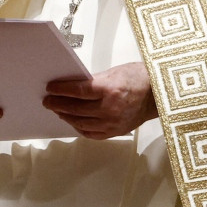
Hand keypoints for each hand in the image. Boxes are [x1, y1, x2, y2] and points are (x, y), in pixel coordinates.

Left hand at [44, 61, 158, 139]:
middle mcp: (110, 108)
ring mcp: (113, 123)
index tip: (50, 88)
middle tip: (48, 101)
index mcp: (109, 89)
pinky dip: (79, 128)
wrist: (158, 94)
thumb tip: (71, 87)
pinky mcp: (115, 132)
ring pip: (81, 122)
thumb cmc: (138, 79)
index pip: (77, 91)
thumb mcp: (113, 73)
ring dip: (66, 116)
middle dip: (58, 104)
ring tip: (58, 110)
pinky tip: (72, 121)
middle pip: (76, 108)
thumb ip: (92, 81)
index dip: (61, 90)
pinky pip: (92, 134)